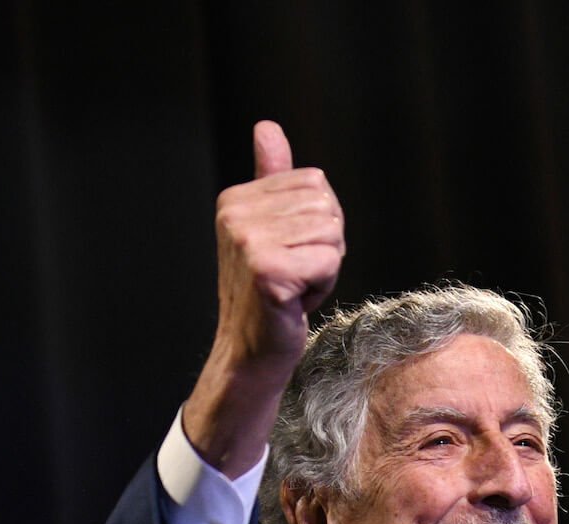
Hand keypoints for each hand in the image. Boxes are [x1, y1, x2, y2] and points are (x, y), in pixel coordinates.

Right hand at [184, 121, 344, 472]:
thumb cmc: (268, 295)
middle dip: (326, 246)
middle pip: (327, 207)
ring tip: (295, 287)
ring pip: (332, 234)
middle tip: (296, 275)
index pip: (316, 183)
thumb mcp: (270, 230)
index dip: (319, 224)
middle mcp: (236, 214)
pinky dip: (323, 286)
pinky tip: (296, 301)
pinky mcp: (267, 272)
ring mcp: (249, 242)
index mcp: (236, 198)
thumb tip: (267, 127)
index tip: (291, 254)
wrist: (250, 352)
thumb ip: (271, 179)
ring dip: (325, 267)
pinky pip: (330, 262)